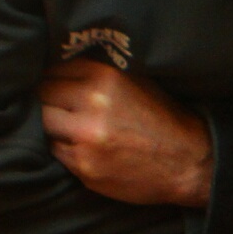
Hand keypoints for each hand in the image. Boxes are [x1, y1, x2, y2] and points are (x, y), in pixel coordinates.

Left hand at [37, 60, 213, 208]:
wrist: (189, 163)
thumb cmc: (164, 121)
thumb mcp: (138, 82)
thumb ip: (99, 74)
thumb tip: (61, 67)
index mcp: (105, 77)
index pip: (53, 71)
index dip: (54, 80)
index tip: (58, 88)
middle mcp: (92, 103)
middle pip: (43, 97)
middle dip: (51, 103)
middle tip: (64, 110)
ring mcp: (85, 137)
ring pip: (45, 125)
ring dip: (55, 127)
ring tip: (75, 130)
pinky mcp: (84, 166)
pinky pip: (57, 152)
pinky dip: (67, 150)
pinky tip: (87, 149)